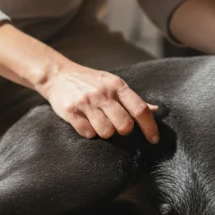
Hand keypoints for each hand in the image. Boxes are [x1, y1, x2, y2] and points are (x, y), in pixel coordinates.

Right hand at [37, 61, 159, 142]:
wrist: (58, 75)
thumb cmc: (90, 82)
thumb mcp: (113, 83)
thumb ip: (132, 99)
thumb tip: (155, 110)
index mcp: (117, 85)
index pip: (140, 109)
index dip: (150, 127)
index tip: (154, 140)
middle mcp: (103, 93)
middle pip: (124, 125)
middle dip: (124, 130)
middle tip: (117, 125)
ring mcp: (86, 102)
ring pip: (106, 132)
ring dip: (105, 132)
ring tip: (99, 121)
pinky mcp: (70, 111)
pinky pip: (87, 133)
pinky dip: (89, 132)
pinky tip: (85, 121)